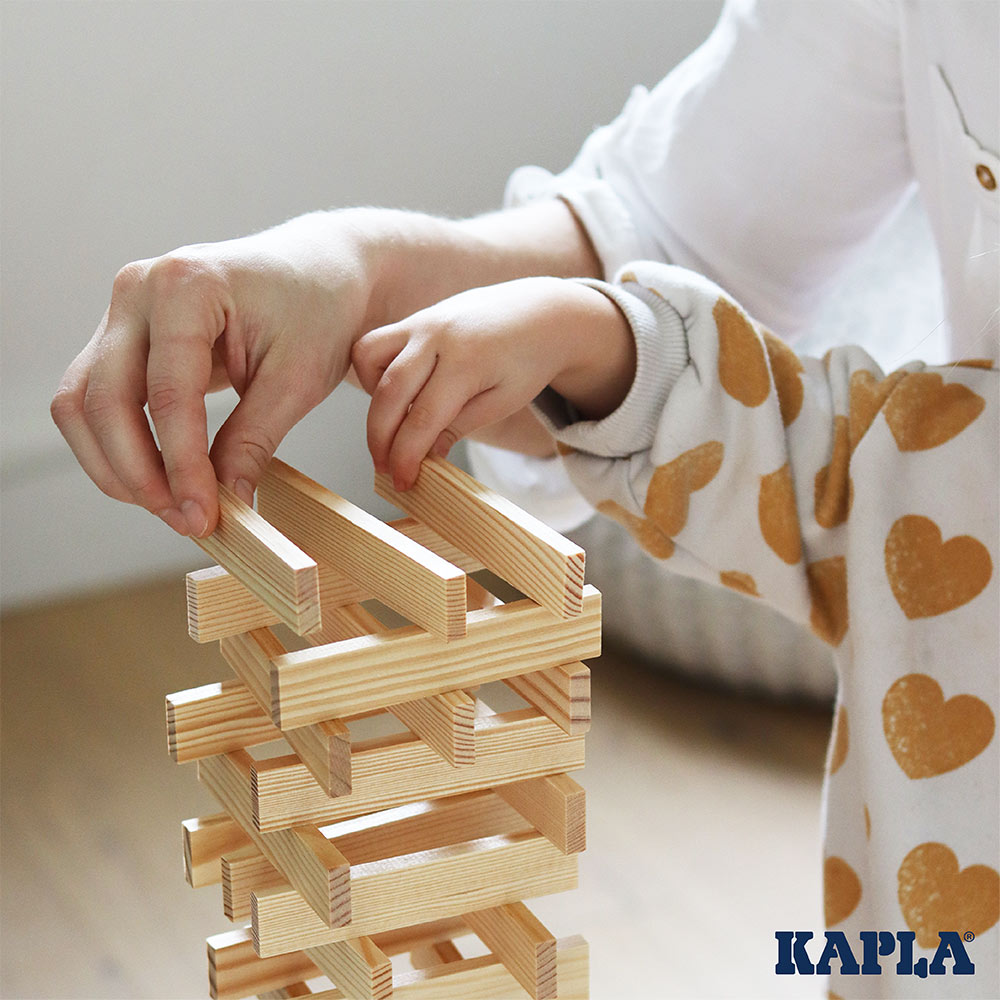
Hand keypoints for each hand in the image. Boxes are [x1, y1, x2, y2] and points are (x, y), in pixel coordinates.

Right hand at [50, 213, 375, 535]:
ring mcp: (122, 311)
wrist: (317, 272)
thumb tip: (223, 503)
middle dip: (138, 472)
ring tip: (171, 507)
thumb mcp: (298, 379)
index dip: (181, 464)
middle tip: (184, 520)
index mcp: (187, 285)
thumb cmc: (317, 310)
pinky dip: (117, 446)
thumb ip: (253, 440)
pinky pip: (96, 399)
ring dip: (116, 465)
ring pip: (82, 403)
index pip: (167, 393)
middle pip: (103, 399)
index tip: (203, 515)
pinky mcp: (123, 337)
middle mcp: (138, 289)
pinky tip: (159, 480)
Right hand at [351, 277, 634, 489]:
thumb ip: (460, 425)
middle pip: (389, 392)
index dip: (407, 454)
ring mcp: (422, 321)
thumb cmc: (528, 360)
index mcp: (468, 361)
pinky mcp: (415, 318)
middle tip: (385, 468)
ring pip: (368, 356)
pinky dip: (376, 372)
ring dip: (371, 397)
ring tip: (393, 423)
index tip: (402, 481)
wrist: (542, 312)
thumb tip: (424, 455)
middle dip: (380, 437)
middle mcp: (438, 336)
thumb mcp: (503, 401)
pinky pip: (377, 343)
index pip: (424, 417)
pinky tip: (399, 394)